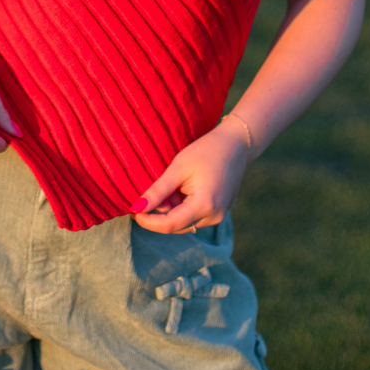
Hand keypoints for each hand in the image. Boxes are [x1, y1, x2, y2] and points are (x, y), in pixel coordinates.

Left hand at [130, 123, 250, 234]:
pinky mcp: (220, 212)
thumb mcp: (178, 169)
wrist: (236, 144)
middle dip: (161, 212)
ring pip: (184, 222)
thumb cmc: (206, 151)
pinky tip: (184, 187)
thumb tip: (137, 208)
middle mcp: (214, 217)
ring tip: (175, 184)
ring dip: (173, 209)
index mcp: (204, 206)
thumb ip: (157, 191)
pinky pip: (194, 216)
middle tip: (156, 189)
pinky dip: (183, 207)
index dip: (147, 221)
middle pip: (176, 226)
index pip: (168, 225)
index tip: (133, 211)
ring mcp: (219, 216)